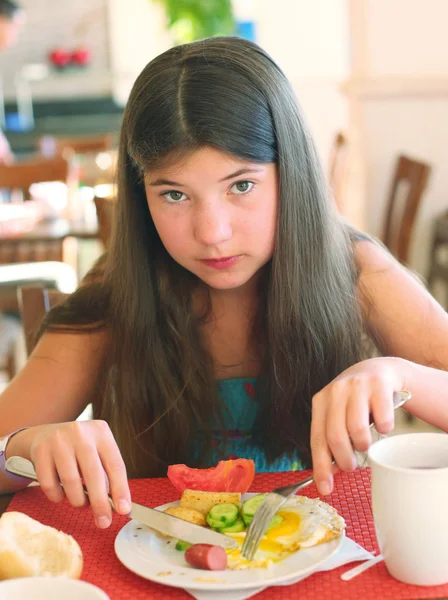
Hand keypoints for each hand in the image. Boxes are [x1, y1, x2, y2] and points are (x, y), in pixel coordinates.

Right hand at [27, 421, 130, 528]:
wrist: (45, 433)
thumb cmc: (77, 447)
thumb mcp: (97, 450)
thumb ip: (107, 473)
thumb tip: (119, 505)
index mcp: (101, 432)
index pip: (115, 464)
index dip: (121, 489)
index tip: (124, 509)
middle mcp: (81, 433)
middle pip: (94, 474)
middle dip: (100, 503)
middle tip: (104, 521)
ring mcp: (59, 440)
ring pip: (71, 482)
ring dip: (78, 500)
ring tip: (81, 502)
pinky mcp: (41, 450)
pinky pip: (50, 484)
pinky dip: (57, 496)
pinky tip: (62, 493)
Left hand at [310, 357, 406, 495]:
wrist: (378, 371)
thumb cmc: (354, 402)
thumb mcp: (337, 414)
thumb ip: (330, 439)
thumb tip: (326, 478)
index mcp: (320, 401)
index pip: (317, 439)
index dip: (320, 467)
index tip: (325, 488)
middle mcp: (335, 391)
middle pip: (336, 437)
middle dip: (345, 460)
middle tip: (352, 465)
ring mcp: (357, 386)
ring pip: (357, 430)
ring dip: (364, 446)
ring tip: (365, 443)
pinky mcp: (378, 385)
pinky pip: (381, 420)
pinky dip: (384, 429)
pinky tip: (381, 425)